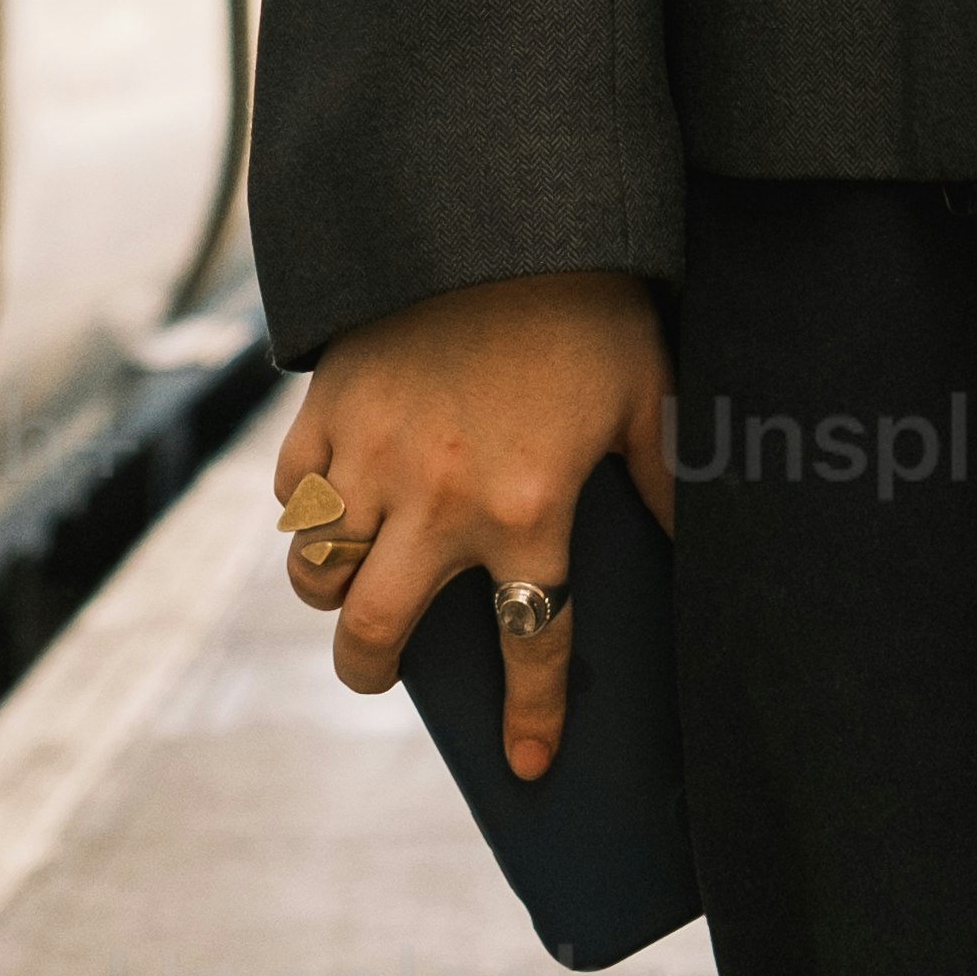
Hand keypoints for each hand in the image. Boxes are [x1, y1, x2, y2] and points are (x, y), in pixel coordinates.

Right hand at [276, 270, 672, 782]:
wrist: (492, 208)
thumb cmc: (584, 301)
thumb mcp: (645, 390)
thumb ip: (663, 478)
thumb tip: (688, 545)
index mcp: (527, 509)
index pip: (532, 643)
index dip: (529, 715)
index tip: (525, 767)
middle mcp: (438, 503)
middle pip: (375, 631)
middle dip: (369, 671)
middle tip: (376, 671)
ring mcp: (370, 460)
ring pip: (316, 573)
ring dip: (329, 594)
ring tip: (348, 586)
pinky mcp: (324, 411)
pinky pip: (288, 496)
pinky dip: (299, 515)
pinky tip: (322, 508)